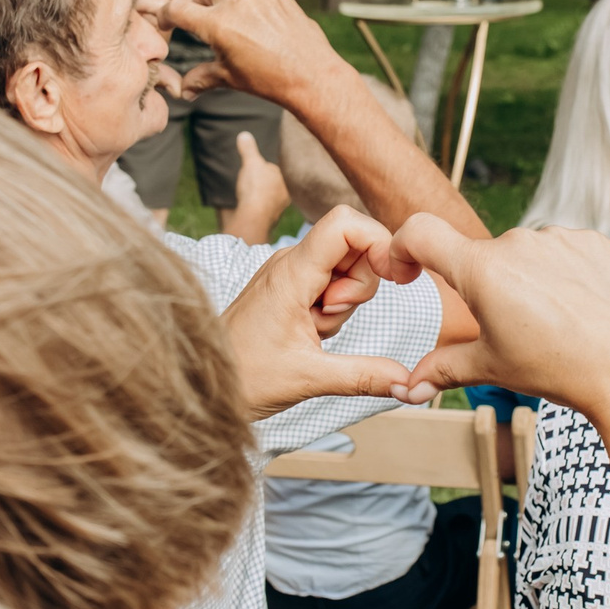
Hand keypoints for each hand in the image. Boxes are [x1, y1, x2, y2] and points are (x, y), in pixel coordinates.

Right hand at [160, 0, 348, 106]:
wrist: (312, 75)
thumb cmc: (268, 80)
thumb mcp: (229, 78)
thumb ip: (202, 79)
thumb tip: (183, 91)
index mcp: (217, 24)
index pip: (178, 9)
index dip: (167, 14)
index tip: (167, 21)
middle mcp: (237, 5)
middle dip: (201, 1)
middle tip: (204, 19)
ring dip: (232, 8)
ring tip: (242, 32)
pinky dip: (256, 10)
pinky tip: (265, 30)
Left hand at [219, 207, 418, 416]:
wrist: (200, 383)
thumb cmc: (243, 378)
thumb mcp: (309, 379)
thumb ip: (363, 376)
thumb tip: (409, 385)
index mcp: (291, 273)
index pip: (345, 223)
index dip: (378, 241)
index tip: (392, 278)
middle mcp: (290, 263)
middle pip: (354, 246)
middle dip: (360, 286)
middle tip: (327, 320)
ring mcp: (290, 274)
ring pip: (345, 268)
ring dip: (344, 303)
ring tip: (313, 331)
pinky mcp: (290, 288)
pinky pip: (329, 285)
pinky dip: (331, 310)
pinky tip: (309, 333)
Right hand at [223, 132, 288, 244]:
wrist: (252, 217)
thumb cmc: (256, 188)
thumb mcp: (251, 163)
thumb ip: (249, 149)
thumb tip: (244, 135)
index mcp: (284, 181)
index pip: (274, 171)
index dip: (263, 168)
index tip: (254, 167)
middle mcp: (283, 197)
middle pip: (271, 186)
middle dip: (261, 184)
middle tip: (248, 180)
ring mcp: (275, 211)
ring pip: (266, 200)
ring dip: (257, 197)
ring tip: (244, 192)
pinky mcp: (264, 222)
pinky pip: (258, 212)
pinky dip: (252, 208)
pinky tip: (243, 206)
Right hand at [387, 216, 609, 420]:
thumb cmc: (558, 369)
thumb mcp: (492, 368)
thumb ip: (443, 369)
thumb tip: (408, 388)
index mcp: (482, 270)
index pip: (421, 233)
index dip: (403, 247)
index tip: (409, 270)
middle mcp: (517, 242)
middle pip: (482, 258)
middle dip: (487, 288)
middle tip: (514, 329)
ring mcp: (558, 238)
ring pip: (524, 255)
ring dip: (526, 280)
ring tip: (554, 323)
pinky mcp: (592, 241)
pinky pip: (562, 250)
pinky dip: (561, 274)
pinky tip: (578, 307)